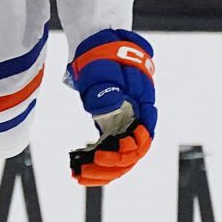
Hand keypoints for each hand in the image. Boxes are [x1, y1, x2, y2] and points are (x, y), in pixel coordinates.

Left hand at [65, 29, 156, 185]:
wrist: (99, 46)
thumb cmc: (102, 55)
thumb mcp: (102, 68)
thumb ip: (107, 88)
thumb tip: (108, 108)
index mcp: (142, 105)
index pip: (143, 138)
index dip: (125, 151)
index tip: (101, 154)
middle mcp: (138, 119)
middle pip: (133, 154)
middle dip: (110, 166)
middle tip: (84, 170)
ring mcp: (126, 125)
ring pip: (122, 158)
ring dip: (103, 171)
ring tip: (78, 175)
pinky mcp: (113, 128)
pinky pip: (110, 152)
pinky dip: (97, 164)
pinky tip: (78, 168)